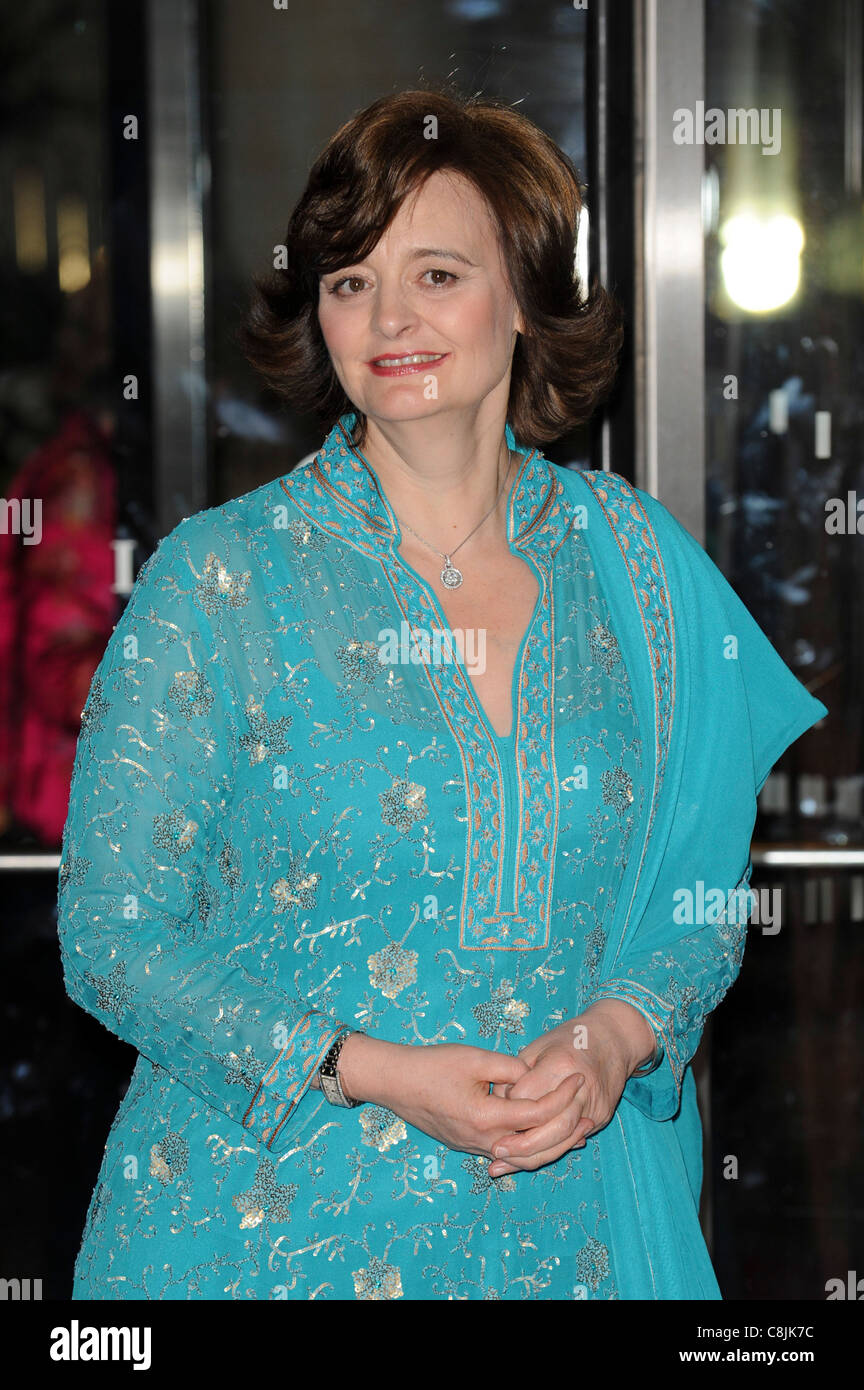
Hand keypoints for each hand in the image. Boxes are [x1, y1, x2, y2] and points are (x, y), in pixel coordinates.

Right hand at [338, 1036, 592, 1162]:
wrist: (395, 1083)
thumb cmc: (433, 1065)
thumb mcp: (475, 1058)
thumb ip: (511, 1068)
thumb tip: (533, 1078)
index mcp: (486, 1117)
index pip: (537, 1114)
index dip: (563, 1096)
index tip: (580, 1078)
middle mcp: (482, 1141)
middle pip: (535, 1144)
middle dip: (565, 1128)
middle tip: (588, 1112)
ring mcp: (473, 1147)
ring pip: (521, 1153)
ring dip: (550, 1141)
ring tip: (575, 1129)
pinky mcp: (467, 1145)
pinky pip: (505, 1151)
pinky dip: (527, 1144)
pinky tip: (540, 1133)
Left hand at [486, 1002, 652, 1175]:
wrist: (613, 1039)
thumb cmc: (569, 1039)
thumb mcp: (537, 1047)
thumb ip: (516, 1074)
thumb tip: (497, 1102)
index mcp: (560, 1065)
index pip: (527, 1098)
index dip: (508, 1106)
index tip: (492, 1108)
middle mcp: (581, 1090)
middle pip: (549, 1129)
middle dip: (520, 1145)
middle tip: (496, 1152)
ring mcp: (594, 1107)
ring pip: (562, 1141)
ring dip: (533, 1156)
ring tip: (505, 1164)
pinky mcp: (601, 1117)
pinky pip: (572, 1140)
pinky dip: (550, 1151)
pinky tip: (528, 1159)